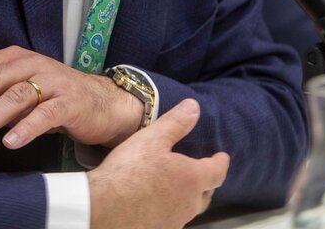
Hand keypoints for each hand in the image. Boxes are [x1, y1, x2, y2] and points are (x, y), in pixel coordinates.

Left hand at [0, 45, 142, 149]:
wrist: (101, 103)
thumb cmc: (51, 98)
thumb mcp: (15, 99)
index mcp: (15, 58)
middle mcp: (32, 64)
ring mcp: (53, 81)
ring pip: (16, 96)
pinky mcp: (70, 102)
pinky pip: (46, 114)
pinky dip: (26, 127)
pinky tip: (9, 142)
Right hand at [89, 99, 228, 228]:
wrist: (102, 208)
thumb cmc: (128, 172)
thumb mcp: (152, 138)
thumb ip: (176, 123)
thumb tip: (194, 107)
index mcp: (192, 179)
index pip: (217, 171)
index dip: (221, 163)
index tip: (222, 157)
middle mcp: (188, 204)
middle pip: (206, 195)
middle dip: (207, 183)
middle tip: (204, 175)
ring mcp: (174, 222)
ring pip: (188, 210)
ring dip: (188, 199)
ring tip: (180, 191)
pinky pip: (171, 221)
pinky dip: (170, 212)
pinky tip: (159, 207)